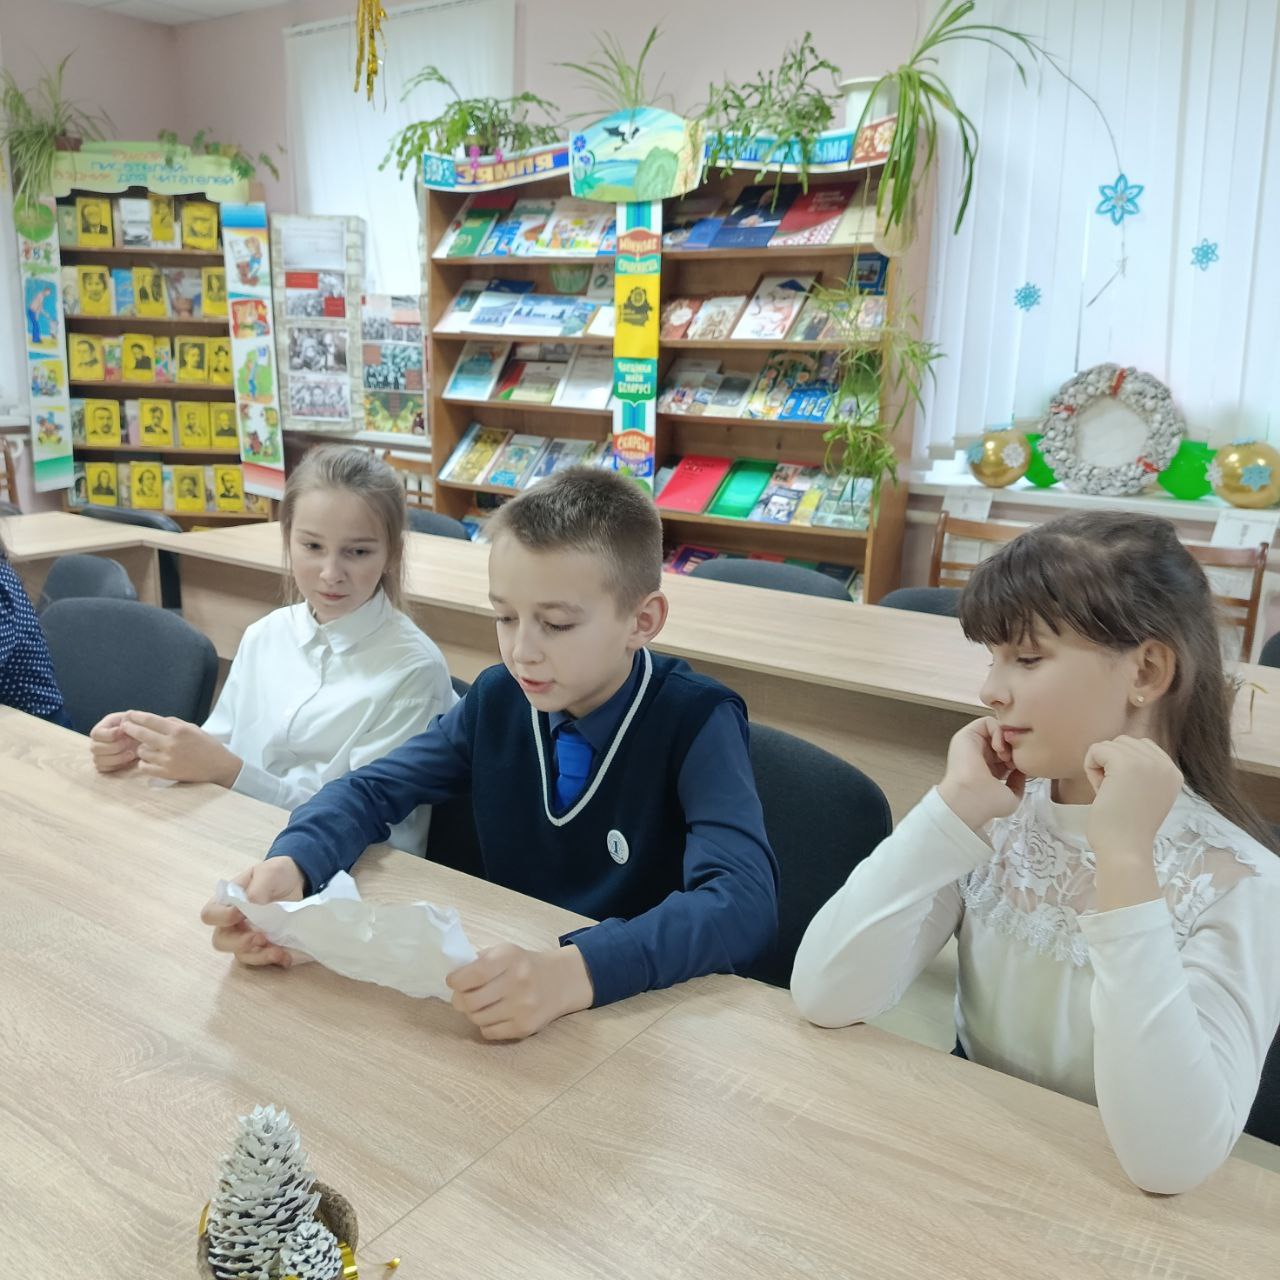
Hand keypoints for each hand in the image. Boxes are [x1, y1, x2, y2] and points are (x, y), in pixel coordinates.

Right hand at [89, 711, 139, 772]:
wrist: (146, 738)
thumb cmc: (139, 726)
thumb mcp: (135, 719)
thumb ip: (130, 718)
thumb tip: (125, 721)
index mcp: (103, 727)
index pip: (96, 733)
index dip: (109, 735)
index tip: (124, 732)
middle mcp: (97, 741)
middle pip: (95, 748)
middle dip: (114, 747)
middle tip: (129, 743)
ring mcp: (99, 754)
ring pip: (98, 760)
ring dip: (116, 758)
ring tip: (131, 753)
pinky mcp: (105, 765)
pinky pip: (103, 769)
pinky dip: (116, 766)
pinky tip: (128, 760)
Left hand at [118, 711, 241, 785]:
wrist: (219, 767)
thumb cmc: (206, 745)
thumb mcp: (192, 728)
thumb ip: (173, 723)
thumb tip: (152, 720)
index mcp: (179, 730)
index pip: (151, 720)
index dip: (137, 716)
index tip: (129, 714)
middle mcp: (172, 744)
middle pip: (141, 734)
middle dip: (130, 728)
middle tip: (125, 726)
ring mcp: (168, 760)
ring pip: (141, 751)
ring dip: (141, 748)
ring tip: (146, 747)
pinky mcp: (167, 774)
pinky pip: (144, 767)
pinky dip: (144, 763)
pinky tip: (149, 760)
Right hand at [199, 858, 305, 967]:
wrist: (296, 880)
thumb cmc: (275, 873)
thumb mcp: (268, 873)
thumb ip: (258, 889)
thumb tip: (252, 908)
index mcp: (226, 902)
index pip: (210, 915)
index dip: (222, 918)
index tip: (240, 914)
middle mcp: (232, 923)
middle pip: (221, 941)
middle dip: (239, 943)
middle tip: (260, 937)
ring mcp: (247, 935)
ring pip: (242, 954)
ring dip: (258, 956)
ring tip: (277, 952)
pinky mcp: (265, 944)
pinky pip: (262, 957)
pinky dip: (273, 960)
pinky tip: (285, 957)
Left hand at [446, 943, 594, 1040]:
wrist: (560, 981)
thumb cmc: (523, 965)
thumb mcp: (504, 952)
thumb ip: (478, 962)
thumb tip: (453, 979)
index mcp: (509, 957)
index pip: (472, 974)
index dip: (456, 980)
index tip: (453, 981)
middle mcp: (518, 981)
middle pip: (470, 1001)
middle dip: (459, 1000)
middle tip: (463, 996)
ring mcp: (523, 1007)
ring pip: (477, 1019)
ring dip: (473, 1013)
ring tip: (481, 1004)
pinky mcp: (525, 1027)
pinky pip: (488, 1032)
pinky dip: (486, 1025)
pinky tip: (495, 1014)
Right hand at [937, 717, 1026, 831]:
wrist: (971, 798)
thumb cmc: (988, 803)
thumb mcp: (1011, 796)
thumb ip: (1019, 782)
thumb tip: (1022, 770)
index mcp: (989, 769)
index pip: (1009, 753)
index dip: (1019, 755)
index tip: (1021, 767)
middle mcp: (981, 754)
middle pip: (1004, 739)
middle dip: (1014, 747)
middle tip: (1014, 760)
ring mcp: (973, 743)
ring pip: (997, 729)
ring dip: (1006, 739)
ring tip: (1006, 755)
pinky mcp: (967, 734)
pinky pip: (987, 722)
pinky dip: (998, 731)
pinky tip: (1000, 748)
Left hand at [1084, 735, 1182, 864]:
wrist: (1125, 850)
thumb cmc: (1125, 828)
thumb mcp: (1143, 794)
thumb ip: (1140, 771)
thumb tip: (1116, 747)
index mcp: (1173, 773)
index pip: (1140, 747)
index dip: (1122, 767)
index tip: (1127, 794)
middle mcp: (1165, 764)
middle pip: (1123, 742)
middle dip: (1110, 765)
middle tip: (1115, 794)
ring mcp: (1147, 762)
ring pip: (1109, 745)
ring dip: (1100, 767)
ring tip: (1109, 793)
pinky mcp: (1126, 763)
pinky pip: (1095, 749)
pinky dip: (1090, 767)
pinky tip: (1100, 789)